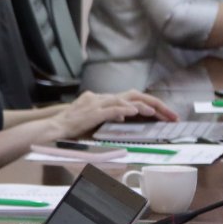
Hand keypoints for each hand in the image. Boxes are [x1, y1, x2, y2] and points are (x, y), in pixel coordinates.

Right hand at [56, 90, 171, 138]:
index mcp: (101, 98)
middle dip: (154, 104)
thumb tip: (123, 116)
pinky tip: (136, 112)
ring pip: (126, 100)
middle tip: (170, 115)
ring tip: (157, 113)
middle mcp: (101, 98)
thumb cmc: (69, 127)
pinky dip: (125, 110)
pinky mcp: (92, 113)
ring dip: (144, 107)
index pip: (130, 97)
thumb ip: (107, 116)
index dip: (148, 104)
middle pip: (134, 94)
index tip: (163, 114)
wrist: (52, 128)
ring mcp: (96, 104)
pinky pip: (112, 109)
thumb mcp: (91, 120)